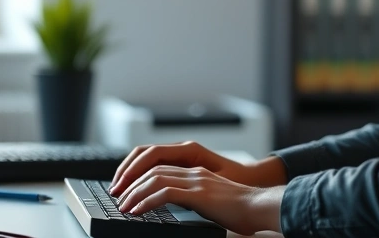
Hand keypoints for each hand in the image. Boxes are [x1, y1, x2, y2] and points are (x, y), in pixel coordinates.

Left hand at [110, 141, 286, 195]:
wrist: (260, 207)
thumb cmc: (243, 209)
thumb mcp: (215, 201)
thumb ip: (197, 199)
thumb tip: (182, 207)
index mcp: (197, 172)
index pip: (161, 167)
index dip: (140, 176)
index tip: (127, 190)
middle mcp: (194, 172)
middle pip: (153, 169)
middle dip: (131, 183)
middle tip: (117, 198)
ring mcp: (196, 181)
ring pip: (154, 179)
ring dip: (134, 193)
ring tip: (123, 206)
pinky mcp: (198, 194)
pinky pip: (164, 193)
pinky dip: (146, 202)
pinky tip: (137, 211)